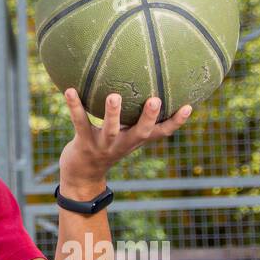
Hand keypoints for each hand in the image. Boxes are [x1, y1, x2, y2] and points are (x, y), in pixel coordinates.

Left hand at [58, 90, 191, 194]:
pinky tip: (70, 90)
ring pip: (110, 130)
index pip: (161, 133)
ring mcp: (103, 145)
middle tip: (155, 100)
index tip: (189, 106)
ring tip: (114, 96)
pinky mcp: (83, 143)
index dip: (176, 122)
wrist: (82, 176)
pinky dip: (75, 106)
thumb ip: (133, 117)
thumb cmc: (106, 147)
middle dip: (148, 117)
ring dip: (112, 114)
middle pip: (140, 133)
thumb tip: (143, 83)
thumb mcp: (124, 135)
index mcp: (135, 140)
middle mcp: (123, 144)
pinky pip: (79, 123)